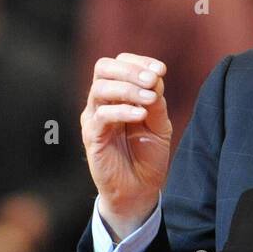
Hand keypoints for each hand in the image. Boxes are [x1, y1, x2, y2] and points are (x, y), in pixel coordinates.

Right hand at [80, 54, 172, 239]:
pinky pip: (101, 115)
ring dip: (128, 88)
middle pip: (104, 68)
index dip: (139, 61)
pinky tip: (141, 115)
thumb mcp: (160, 126)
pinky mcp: (92, 136)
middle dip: (130, 70)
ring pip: (100, 88)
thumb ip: (157, 103)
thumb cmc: (148, 156)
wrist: (139, 190)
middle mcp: (102, 102)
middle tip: (152, 79)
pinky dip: (122, 110)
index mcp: (118, 94)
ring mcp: (94, 118)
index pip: (119, 63)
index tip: (160, 70)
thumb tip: (156, 78)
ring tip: (150, 98)